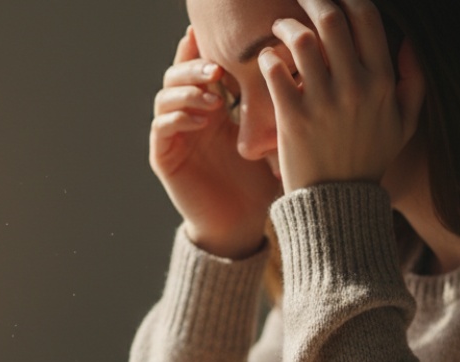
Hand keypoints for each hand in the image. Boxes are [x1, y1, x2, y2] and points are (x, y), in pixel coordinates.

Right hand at [150, 27, 281, 258]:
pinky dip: (178, 119)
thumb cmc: (261, 182)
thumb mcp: (269, 136)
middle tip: (219, 70)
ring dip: (187, 91)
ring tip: (214, 97)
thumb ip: (272, 102)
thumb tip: (299, 64)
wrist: (242, 225)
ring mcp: (174, 137)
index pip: (200, 65)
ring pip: (164, 97)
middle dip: (195, 66)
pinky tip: (203, 122)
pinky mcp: (164, 158)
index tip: (223, 38)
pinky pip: (161, 128)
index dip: (205, 48)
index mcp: (212, 106)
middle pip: (177, 74)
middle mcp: (188, 117)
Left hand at [259, 0, 423, 192]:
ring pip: (302, 40)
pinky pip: (276, 72)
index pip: (366, 17)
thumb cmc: (370, 158)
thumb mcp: (405, 123)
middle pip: (331, 19)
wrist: (338, 202)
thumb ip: (414, 81)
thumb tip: (407, 40)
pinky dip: (268, 58)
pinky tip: (266, 59)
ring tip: (278, 27)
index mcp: (383, 81)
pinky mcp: (294, 119)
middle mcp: (356, 87)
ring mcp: (324, 102)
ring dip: (286, 26)